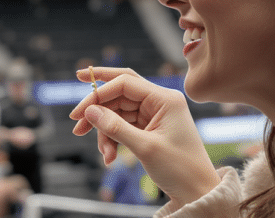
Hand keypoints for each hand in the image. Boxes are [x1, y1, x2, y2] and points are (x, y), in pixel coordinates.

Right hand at [69, 67, 221, 206]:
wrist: (197, 192)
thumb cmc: (181, 169)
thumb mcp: (145, 148)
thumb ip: (115, 127)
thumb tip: (90, 110)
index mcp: (165, 99)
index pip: (125, 83)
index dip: (99, 93)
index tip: (79, 112)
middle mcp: (160, 102)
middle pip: (119, 94)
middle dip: (97, 109)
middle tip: (77, 122)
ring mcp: (154, 115)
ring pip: (118, 112)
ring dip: (105, 132)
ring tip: (103, 154)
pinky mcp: (149, 128)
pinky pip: (123, 126)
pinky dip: (113, 139)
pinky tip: (110, 157)